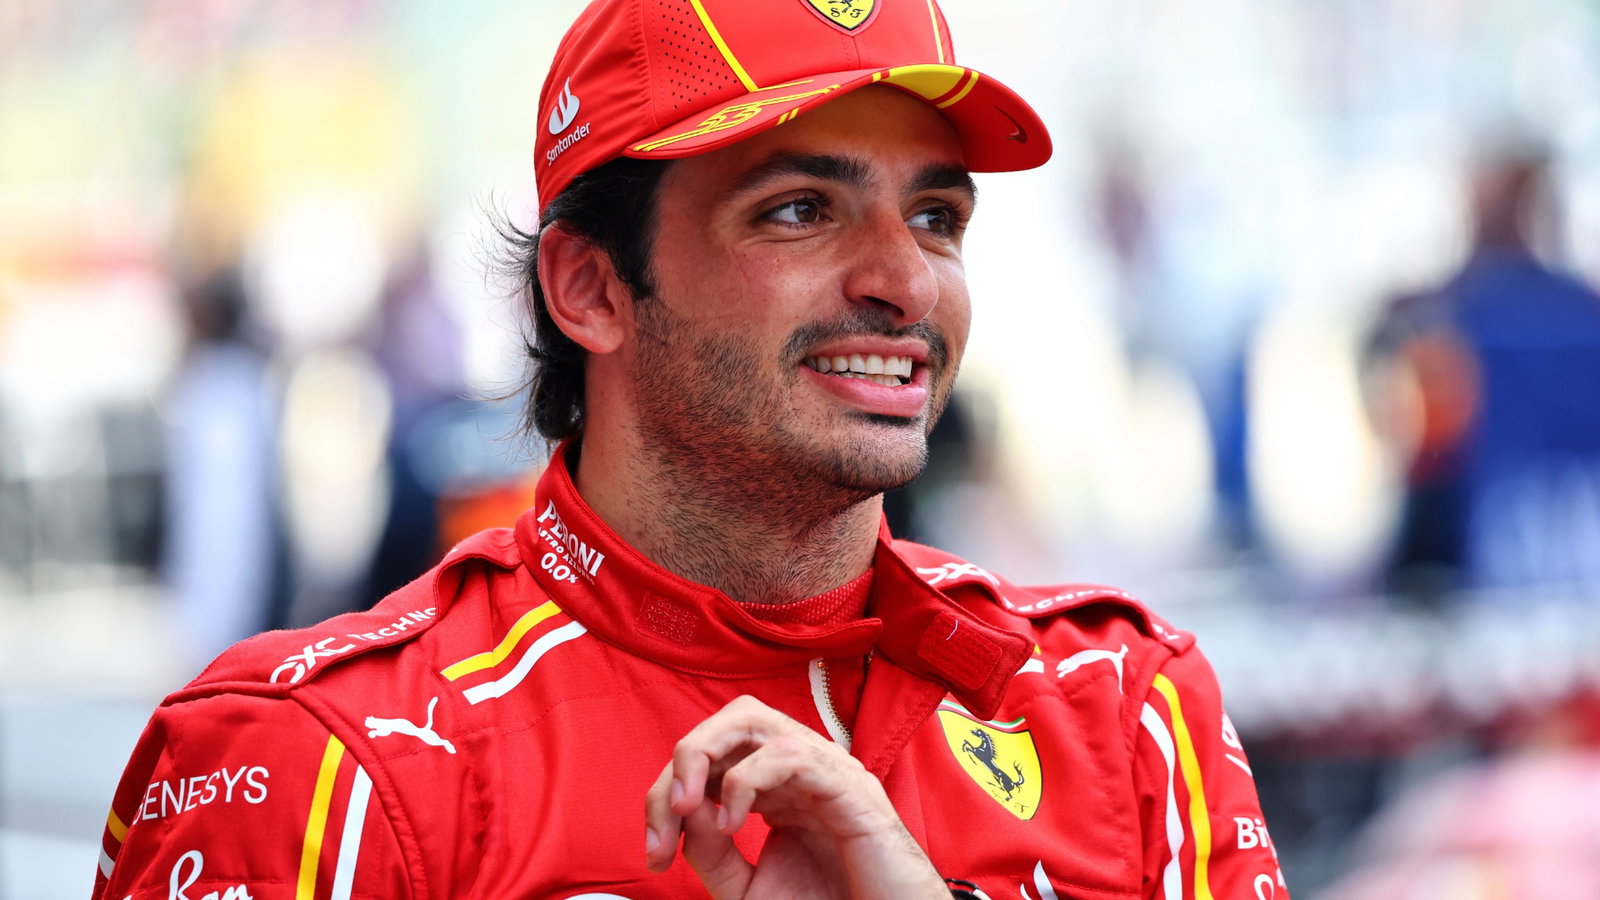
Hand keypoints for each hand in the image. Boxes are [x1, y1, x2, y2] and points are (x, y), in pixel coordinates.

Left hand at [643, 695, 947, 898]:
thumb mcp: (747, 889)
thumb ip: (710, 853)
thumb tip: (682, 807)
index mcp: (778, 787)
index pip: (713, 757)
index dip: (667, 794)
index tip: (655, 852)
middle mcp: (800, 767)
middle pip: (730, 720)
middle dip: (684, 758)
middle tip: (665, 813)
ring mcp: (826, 769)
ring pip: (752, 719)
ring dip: (702, 754)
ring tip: (683, 804)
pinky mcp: (847, 786)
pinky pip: (788, 754)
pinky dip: (745, 781)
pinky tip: (731, 822)